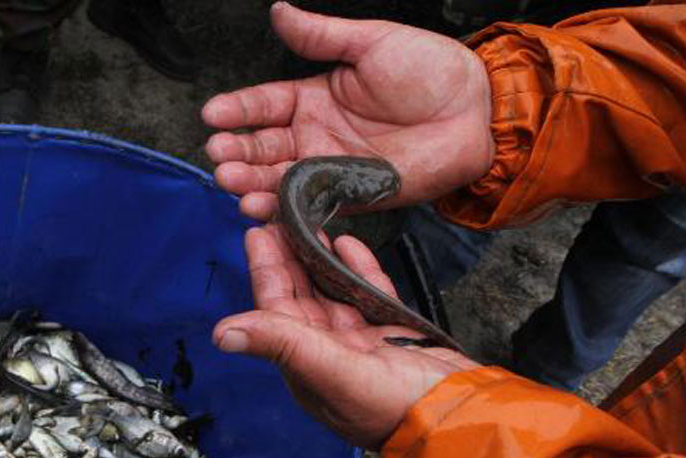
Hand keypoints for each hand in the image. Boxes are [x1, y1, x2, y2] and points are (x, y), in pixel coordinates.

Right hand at [202, 2, 493, 220]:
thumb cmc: (429, 71)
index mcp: (316, 96)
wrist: (473, 112)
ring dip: (250, 182)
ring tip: (229, 182)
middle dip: (236, 152)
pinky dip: (283, 209)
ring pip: (278, 178)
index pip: (264, 104)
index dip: (237, 110)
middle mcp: (316, 134)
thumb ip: (321, 36)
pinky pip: (309, 205)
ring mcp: (330, 167)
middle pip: (263, 146)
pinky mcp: (350, 196)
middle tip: (217, 155)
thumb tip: (279, 11)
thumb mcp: (371, 43)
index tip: (212, 114)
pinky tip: (260, 207)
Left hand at [212, 225, 478, 447]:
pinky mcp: (393, 335)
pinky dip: (359, 269)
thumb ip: (281, 345)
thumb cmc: (393, 406)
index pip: (276, 310)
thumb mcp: (331, 372)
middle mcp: (328, 353)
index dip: (265, 271)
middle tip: (279, 216)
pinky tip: (348, 244)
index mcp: (306, 366)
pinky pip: (370, 294)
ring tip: (311, 221)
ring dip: (320, 258)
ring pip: (333, 291)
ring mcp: (362, 344)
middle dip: (289, 257)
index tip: (255, 232)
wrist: (461, 419)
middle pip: (301, 296)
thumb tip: (220, 333)